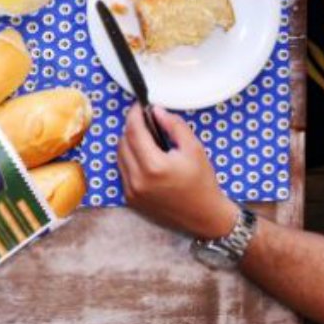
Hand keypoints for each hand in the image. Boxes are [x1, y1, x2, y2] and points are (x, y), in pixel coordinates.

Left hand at [117, 104, 238, 239]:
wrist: (204, 216)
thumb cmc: (202, 183)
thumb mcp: (194, 149)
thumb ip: (174, 126)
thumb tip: (156, 111)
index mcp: (153, 166)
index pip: (134, 131)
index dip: (134, 115)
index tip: (139, 106)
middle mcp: (138, 180)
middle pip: (123, 142)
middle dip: (133, 128)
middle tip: (147, 123)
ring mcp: (132, 192)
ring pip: (120, 156)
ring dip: (129, 143)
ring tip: (148, 141)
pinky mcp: (131, 199)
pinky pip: (123, 171)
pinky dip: (130, 160)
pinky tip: (147, 159)